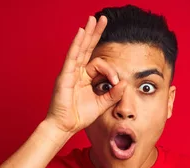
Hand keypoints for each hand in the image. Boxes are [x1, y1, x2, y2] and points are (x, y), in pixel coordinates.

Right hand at [45, 16, 126, 135]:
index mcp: (85, 78)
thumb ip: (113, 94)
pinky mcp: (65, 75)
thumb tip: (125, 83)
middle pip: (88, 48)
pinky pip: (72, 56)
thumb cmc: (79, 117)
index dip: (111, 71)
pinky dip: (77, 44)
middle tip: (102, 19)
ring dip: (87, 33)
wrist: (64, 127)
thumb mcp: (101, 104)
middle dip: (95, 33)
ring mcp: (70, 72)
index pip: (100, 65)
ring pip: (80, 48)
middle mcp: (77, 72)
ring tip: (93, 19)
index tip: (116, 82)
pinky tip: (81, 32)